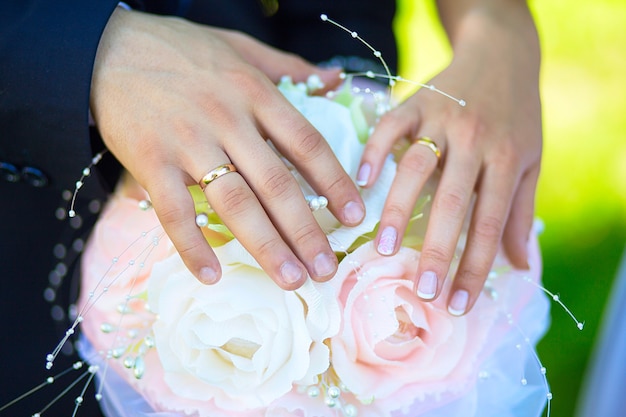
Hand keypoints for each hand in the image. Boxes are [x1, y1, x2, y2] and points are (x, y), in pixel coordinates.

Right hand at [90, 8, 364, 289]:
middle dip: (306, 231)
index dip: (335, 183)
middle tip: (327, 269)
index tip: (355, 216)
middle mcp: (228, 120)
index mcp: (256, 93)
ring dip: (265, 246)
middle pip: (276, 184)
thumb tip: (338, 80)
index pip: (307, 144)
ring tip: (290, 280)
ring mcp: (188, 142)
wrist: (108, 46)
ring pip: (234, 203)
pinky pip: (175, 211)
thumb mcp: (241, 46)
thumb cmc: (180, 48)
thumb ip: (290, 66)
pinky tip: (212, 275)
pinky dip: (192, 246)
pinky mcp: (150, 160)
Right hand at [356, 1, 541, 314]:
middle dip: (435, 250)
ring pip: (415, 169)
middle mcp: (474, 141)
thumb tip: (522, 266)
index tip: (457, 303)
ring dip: (396, 209)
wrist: (502, 55)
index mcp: (506, 159)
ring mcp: (442, 119)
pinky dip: (374, 153)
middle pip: (451, 203)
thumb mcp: (530, 161)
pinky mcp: (415, 102)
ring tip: (381, 247)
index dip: (475, 267)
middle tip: (420, 290)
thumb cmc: (517, 115)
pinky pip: (390, 128)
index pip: (489, 223)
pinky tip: (360, 182)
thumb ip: (521, 212)